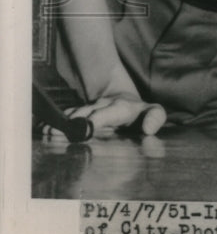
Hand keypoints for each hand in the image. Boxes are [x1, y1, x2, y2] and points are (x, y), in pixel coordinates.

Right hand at [45, 95, 166, 138]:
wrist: (122, 99)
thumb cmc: (139, 113)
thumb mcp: (153, 112)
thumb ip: (155, 117)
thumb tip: (148, 130)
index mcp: (119, 107)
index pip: (108, 113)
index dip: (97, 119)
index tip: (86, 128)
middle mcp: (101, 106)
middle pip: (85, 114)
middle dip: (73, 123)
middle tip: (58, 134)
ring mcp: (89, 109)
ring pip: (73, 116)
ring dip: (61, 125)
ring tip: (48, 134)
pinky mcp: (79, 114)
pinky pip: (66, 118)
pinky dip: (55, 125)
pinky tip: (44, 131)